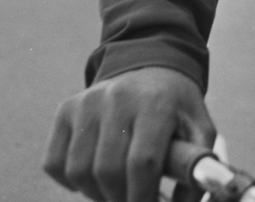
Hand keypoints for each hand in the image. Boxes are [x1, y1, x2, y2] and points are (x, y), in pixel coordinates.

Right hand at [43, 66, 215, 201]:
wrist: (151, 67)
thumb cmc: (176, 107)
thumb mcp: (199, 128)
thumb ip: (197, 169)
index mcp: (156, 102)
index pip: (142, 163)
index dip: (143, 198)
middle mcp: (118, 97)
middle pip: (108, 171)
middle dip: (120, 200)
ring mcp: (88, 102)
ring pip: (79, 171)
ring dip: (97, 194)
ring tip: (117, 191)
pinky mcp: (66, 109)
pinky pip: (55, 162)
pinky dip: (70, 182)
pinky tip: (94, 177)